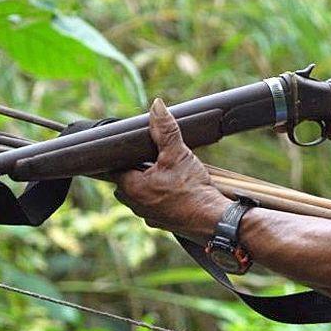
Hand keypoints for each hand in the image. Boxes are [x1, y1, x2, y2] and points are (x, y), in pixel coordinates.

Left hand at [108, 98, 229, 239]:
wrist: (214, 219)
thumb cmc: (192, 189)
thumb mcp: (178, 153)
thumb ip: (165, 129)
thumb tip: (156, 106)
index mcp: (132, 187)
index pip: (116, 168)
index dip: (126, 156)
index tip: (136, 149)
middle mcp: (135, 205)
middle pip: (128, 182)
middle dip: (138, 170)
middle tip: (155, 159)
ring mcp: (148, 217)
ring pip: (142, 195)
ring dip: (150, 185)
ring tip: (168, 174)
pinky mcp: (163, 223)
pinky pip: (156, 207)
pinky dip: (163, 198)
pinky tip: (177, 191)